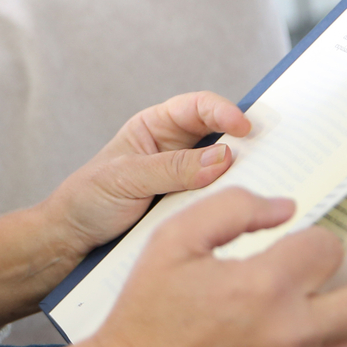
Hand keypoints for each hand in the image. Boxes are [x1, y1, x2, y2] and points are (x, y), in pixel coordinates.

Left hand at [42, 91, 254, 263]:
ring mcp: (186, 179)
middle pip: (221, 135)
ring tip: (266, 181)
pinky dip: (232, 201)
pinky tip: (247, 208)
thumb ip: (172, 168)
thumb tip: (224, 158)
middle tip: (273, 153)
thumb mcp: (126, 178)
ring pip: (225, 170)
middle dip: (246, 141)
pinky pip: (217, 199)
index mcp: (155, 127)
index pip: (197, 107)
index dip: (223, 111)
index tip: (244, 128)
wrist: (73, 239)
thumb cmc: (88, 199)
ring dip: (243, 173)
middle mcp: (176, 149)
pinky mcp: (189, 207)